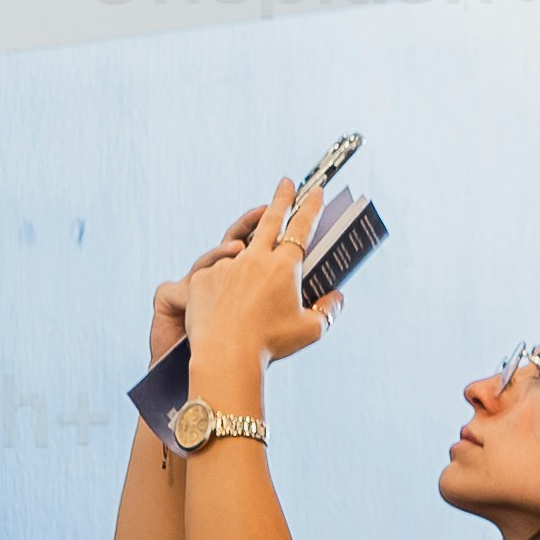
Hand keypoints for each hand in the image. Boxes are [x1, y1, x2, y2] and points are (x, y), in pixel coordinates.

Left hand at [183, 181, 335, 378]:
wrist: (226, 356)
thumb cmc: (270, 345)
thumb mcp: (309, 331)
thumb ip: (327, 311)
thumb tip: (337, 297)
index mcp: (285, 267)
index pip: (302, 227)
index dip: (311, 207)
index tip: (316, 191)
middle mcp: (256, 259)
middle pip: (270, 220)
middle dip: (281, 199)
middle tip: (285, 183)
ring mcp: (227, 266)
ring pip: (241, 253)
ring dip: (248, 255)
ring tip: (250, 272)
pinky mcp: (202, 278)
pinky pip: (216, 277)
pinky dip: (222, 286)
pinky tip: (224, 305)